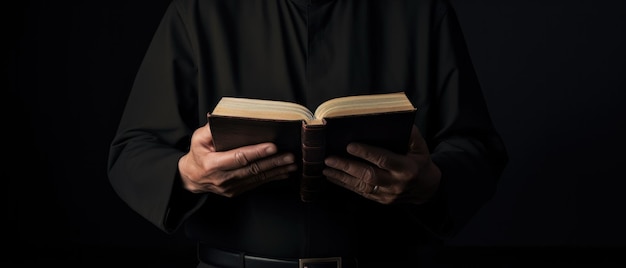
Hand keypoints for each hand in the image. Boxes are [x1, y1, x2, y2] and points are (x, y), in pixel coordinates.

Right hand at [178, 121, 297, 196]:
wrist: (191, 178)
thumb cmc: (197, 154)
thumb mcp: (198, 139)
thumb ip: (210, 129)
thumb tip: (222, 118)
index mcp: (213, 164)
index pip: (239, 157)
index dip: (257, 152)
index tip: (273, 146)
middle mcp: (223, 178)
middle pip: (252, 169)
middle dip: (273, 162)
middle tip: (290, 155)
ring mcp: (230, 187)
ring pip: (257, 178)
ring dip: (277, 171)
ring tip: (292, 163)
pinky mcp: (236, 191)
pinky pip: (257, 184)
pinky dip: (272, 178)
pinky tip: (284, 172)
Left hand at [323, 125, 440, 204]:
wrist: (427, 189)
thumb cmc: (420, 161)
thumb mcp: (421, 146)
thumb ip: (409, 133)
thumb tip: (392, 120)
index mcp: (407, 168)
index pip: (384, 160)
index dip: (366, 153)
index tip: (349, 146)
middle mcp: (397, 183)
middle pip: (369, 175)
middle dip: (347, 166)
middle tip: (329, 158)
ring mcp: (388, 195)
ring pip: (362, 186)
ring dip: (342, 177)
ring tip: (326, 167)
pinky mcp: (381, 201)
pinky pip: (361, 193)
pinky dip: (345, 184)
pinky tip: (333, 177)